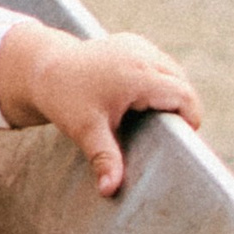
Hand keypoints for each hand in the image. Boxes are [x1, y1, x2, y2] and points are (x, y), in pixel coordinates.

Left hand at [0, 23, 200, 196]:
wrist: (43, 68)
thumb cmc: (65, 98)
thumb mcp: (85, 130)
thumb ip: (104, 159)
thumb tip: (110, 190)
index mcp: (137, 74)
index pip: (184, 96)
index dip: (190, 119)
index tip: (180, 141)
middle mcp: (142, 54)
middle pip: (182, 83)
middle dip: (181, 108)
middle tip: (166, 135)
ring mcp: (138, 45)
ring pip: (173, 71)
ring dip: (171, 93)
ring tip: (154, 119)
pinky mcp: (132, 43)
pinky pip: (160, 63)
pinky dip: (160, 80)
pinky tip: (142, 100)